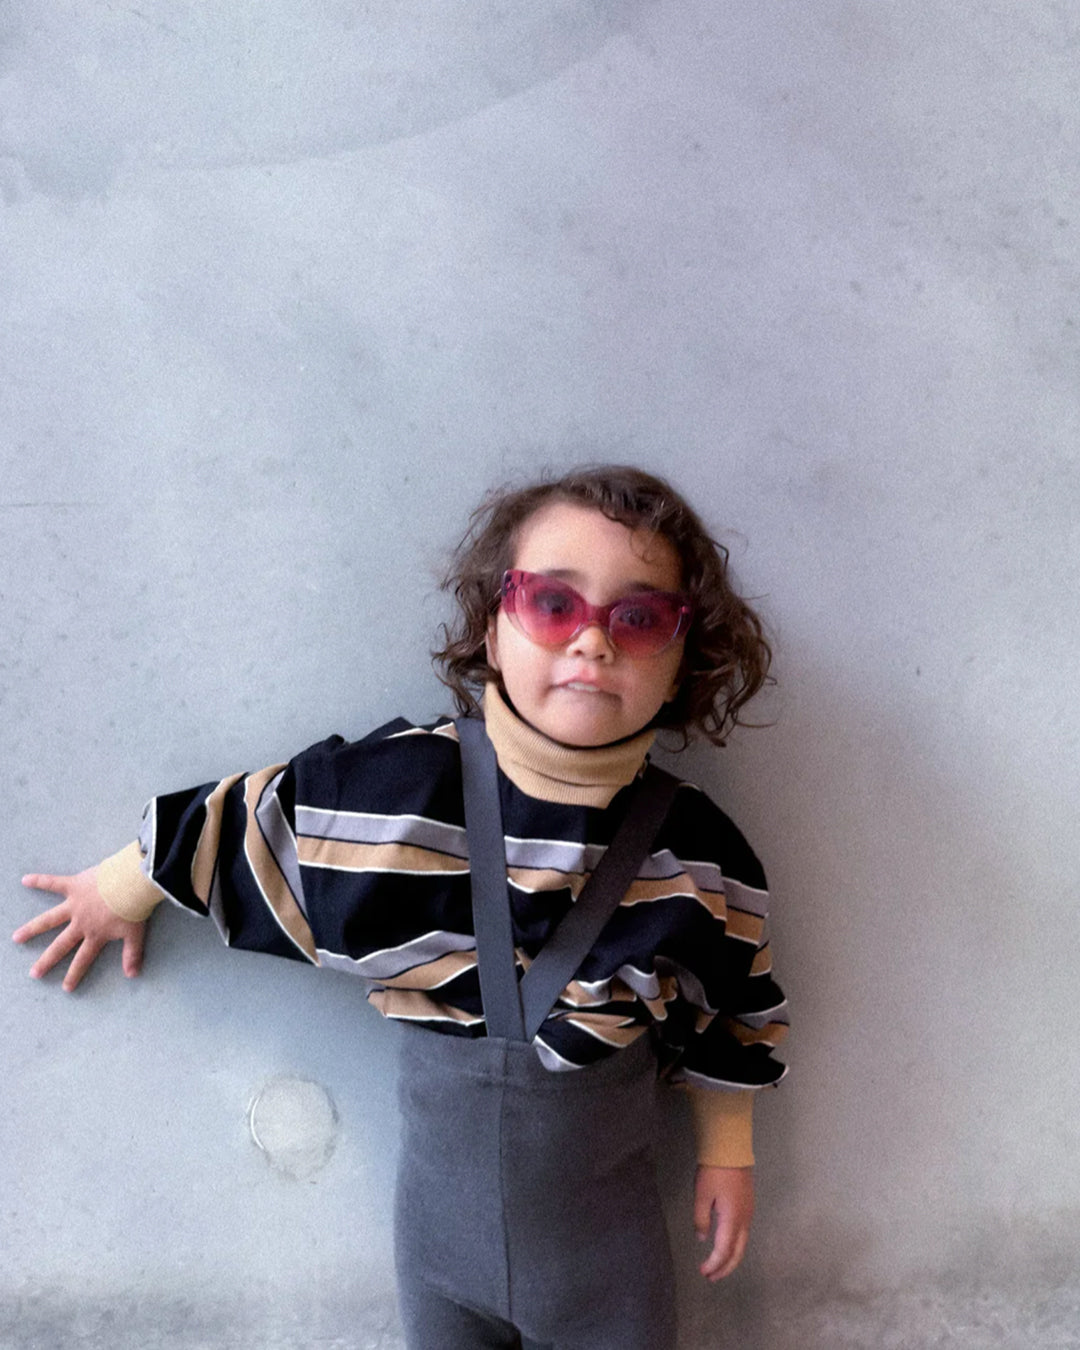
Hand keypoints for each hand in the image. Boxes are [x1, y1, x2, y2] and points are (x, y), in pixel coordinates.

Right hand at [14, 868, 145, 990]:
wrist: (131, 883)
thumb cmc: (135, 907)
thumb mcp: (135, 933)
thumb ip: (132, 954)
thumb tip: (133, 975)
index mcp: (96, 935)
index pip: (83, 959)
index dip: (75, 974)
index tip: (66, 988)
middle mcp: (81, 923)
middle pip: (60, 945)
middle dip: (47, 961)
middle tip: (33, 974)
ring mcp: (74, 905)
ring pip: (48, 919)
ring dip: (31, 929)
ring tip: (16, 938)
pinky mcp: (73, 886)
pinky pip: (53, 883)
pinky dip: (39, 881)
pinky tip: (25, 880)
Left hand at [694, 1164, 753, 1280]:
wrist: (731, 1150)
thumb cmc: (714, 1171)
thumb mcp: (702, 1194)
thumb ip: (701, 1219)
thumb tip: (703, 1239)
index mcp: (732, 1219)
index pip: (724, 1250)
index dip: (714, 1264)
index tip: (703, 1272)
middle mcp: (744, 1220)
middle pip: (738, 1252)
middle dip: (725, 1268)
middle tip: (711, 1277)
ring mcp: (749, 1213)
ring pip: (743, 1244)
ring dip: (730, 1258)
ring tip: (717, 1266)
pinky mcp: (748, 1206)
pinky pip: (744, 1234)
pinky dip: (735, 1246)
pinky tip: (726, 1245)